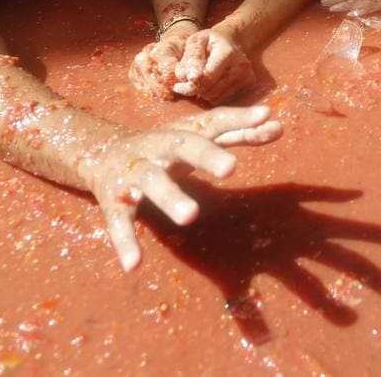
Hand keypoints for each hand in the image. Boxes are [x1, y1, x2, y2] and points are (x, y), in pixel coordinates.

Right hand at [81, 105, 282, 269]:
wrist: (100, 151)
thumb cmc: (165, 146)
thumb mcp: (199, 137)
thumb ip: (239, 133)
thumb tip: (280, 125)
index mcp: (185, 132)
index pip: (215, 120)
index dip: (239, 118)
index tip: (266, 116)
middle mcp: (160, 147)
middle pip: (183, 145)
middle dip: (206, 155)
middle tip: (231, 168)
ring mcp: (136, 172)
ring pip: (152, 182)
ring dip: (171, 198)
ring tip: (191, 216)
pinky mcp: (114, 199)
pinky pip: (119, 221)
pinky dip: (125, 242)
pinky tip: (134, 265)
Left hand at [130, 25, 254, 102]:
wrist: (231, 41)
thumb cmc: (209, 42)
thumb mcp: (195, 42)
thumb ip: (191, 58)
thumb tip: (188, 78)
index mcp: (227, 52)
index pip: (207, 77)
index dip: (189, 84)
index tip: (177, 85)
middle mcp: (241, 65)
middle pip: (211, 90)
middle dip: (194, 90)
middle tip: (185, 85)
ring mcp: (247, 76)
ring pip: (216, 98)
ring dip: (203, 93)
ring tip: (200, 82)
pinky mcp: (248, 84)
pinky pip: (223, 100)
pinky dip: (213, 96)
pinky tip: (212, 85)